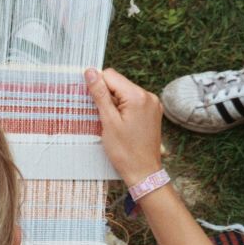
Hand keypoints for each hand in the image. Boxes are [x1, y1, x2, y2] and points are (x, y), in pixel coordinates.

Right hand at [84, 67, 162, 185]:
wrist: (144, 172)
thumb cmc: (125, 152)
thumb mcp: (108, 122)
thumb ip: (100, 94)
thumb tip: (90, 72)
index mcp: (138, 96)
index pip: (110, 76)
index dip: (97, 86)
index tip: (91, 102)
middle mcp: (149, 96)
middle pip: (118, 83)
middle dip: (106, 96)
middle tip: (102, 117)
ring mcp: (153, 104)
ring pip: (125, 93)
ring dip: (114, 103)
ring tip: (112, 124)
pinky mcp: (153, 112)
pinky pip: (133, 102)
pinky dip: (123, 109)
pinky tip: (120, 124)